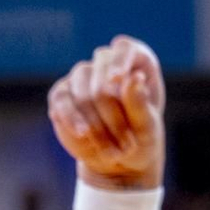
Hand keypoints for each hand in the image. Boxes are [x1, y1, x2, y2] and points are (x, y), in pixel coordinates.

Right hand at [49, 35, 164, 191]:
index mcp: (134, 62)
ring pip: (82, 92)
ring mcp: (82, 76)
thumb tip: (134, 79)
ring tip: (111, 153)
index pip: (125, 49)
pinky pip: (61, 100)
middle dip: (113, 118)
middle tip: (126, 148)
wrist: (119, 160)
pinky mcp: (63, 93)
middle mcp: (106, 63)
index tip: (116, 79)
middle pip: (101, 78)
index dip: (119, 61)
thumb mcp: (148, 129)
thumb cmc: (140, 141)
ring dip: (95, 126)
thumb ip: (141, 105)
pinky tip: (83, 135)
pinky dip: (71, 120)